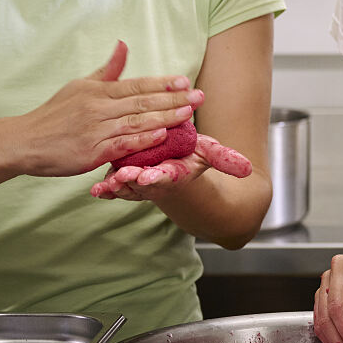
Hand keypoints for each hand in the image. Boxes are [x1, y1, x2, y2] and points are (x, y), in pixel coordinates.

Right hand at [14, 41, 202, 176]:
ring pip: (137, 122)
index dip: (162, 83)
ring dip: (165, 118)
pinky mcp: (91, 152)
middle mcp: (98, 107)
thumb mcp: (79, 86)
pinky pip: (122, 144)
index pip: (136, 85)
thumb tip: (123, 45)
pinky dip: (143, 140)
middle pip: (142, 102)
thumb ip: (107, 70)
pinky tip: (161, 136)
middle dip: (174, 99)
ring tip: (188, 113)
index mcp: (98, 91)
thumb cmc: (54, 115)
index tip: (185, 81)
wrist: (24, 141)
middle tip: (199, 97)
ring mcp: (95, 130)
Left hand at [89, 133, 251, 200]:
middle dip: (132, 183)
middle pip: (142, 184)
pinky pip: (112, 186)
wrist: (176, 163)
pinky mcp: (122, 178)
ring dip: (116, 187)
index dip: (158, 177)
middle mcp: (154, 180)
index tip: (149, 177)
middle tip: (124, 178)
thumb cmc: (190, 155)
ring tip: (106, 185)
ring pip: (125, 188)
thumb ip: (225, 159)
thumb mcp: (208, 153)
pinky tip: (95, 189)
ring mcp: (137, 182)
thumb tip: (247, 168)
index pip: (166, 176)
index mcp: (174, 173)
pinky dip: (105, 189)